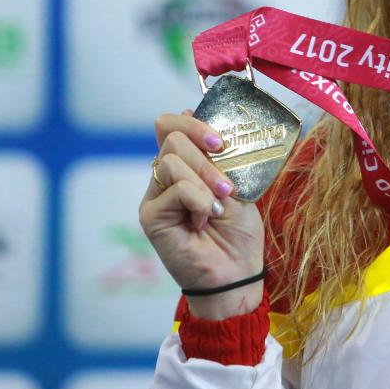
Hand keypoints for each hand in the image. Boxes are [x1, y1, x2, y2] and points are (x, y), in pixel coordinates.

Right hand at [139, 110, 263, 319]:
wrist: (236, 274)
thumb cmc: (239, 234)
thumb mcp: (237, 185)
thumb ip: (218, 157)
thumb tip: (196, 115)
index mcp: (186, 164)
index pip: (172, 124)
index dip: (194, 124)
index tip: (221, 142)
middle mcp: (165, 177)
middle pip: (171, 136)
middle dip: (207, 157)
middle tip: (227, 186)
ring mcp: (155, 196)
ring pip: (171, 160)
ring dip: (205, 180)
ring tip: (219, 206)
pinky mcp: (150, 216)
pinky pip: (175, 189)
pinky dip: (199, 201)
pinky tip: (205, 220)